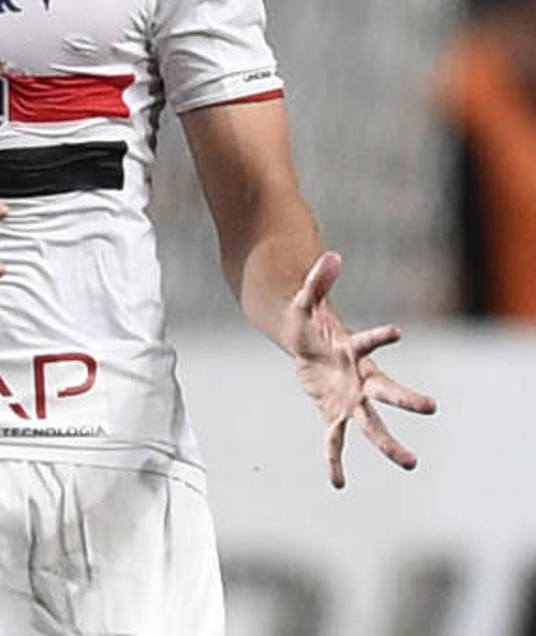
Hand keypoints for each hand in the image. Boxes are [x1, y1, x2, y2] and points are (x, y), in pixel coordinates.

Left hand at [285, 251, 435, 487]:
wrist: (305, 345)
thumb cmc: (308, 322)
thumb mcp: (305, 301)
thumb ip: (318, 280)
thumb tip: (332, 255)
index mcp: (354, 351)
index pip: (368, 343)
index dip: (380, 336)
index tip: (398, 331)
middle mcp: (360, 379)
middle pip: (385, 392)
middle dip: (406, 399)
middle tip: (431, 407)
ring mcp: (350, 399)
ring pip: (371, 425)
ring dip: (389, 444)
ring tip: (410, 463)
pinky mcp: (333, 413)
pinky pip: (334, 440)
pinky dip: (335, 460)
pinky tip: (338, 483)